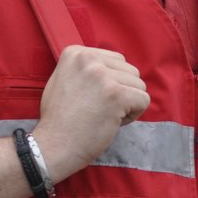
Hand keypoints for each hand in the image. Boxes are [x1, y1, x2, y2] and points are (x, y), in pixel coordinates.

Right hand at [32, 45, 148, 177]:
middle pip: (130, 71)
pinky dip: (134, 114)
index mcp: (75, 52)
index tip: (90, 98)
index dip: (110, 82)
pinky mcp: (116, 95)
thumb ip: (86, 69)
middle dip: (122, 91)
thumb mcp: (65, 79)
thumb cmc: (60, 119)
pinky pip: (144, 100)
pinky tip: (113, 121)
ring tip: (103, 115)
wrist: (54, 146)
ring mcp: (102, 76)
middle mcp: (88, 58)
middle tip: (98, 109)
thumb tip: (115, 66)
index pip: (116, 60)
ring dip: (127, 104)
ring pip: (139, 85)